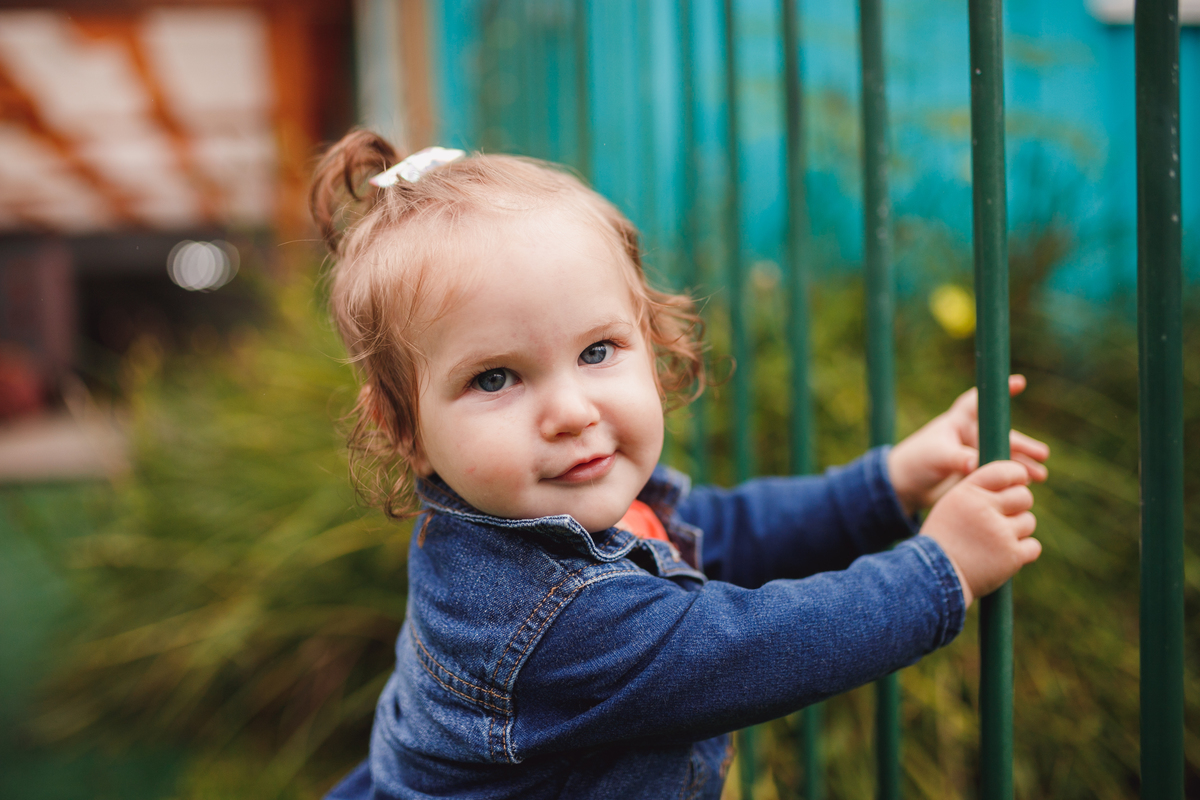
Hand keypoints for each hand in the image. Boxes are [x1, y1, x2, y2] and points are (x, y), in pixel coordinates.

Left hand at [887, 375, 1048, 515]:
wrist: (905, 487)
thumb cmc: (915, 462)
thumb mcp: (936, 457)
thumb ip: (957, 459)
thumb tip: (975, 464)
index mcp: (957, 422)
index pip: (979, 402)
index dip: (998, 391)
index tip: (1019, 381)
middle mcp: (968, 435)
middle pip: (1001, 435)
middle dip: (1022, 445)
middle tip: (1042, 454)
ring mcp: (973, 454)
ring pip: (1003, 456)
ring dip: (1021, 464)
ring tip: (1040, 475)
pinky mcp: (974, 472)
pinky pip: (998, 472)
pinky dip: (1012, 477)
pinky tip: (1027, 485)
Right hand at [920, 460, 1040, 607]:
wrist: (933, 577)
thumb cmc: (944, 539)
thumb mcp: (951, 506)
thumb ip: (978, 492)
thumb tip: (1014, 483)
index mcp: (967, 493)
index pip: (1003, 471)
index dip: (1016, 475)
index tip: (1018, 482)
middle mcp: (984, 509)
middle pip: (1023, 496)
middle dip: (1019, 506)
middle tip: (1005, 518)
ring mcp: (1000, 533)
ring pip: (1029, 521)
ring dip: (1018, 530)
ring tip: (996, 541)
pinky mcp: (1012, 555)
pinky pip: (1033, 546)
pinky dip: (1022, 552)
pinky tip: (1003, 556)